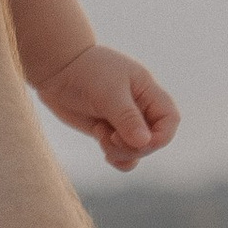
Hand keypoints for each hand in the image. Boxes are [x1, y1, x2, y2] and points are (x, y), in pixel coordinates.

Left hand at [34, 41, 179, 172]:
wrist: (57, 69)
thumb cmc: (85, 73)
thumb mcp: (108, 93)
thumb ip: (127, 118)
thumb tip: (145, 142)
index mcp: (147, 92)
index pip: (170, 120)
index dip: (161, 137)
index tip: (140, 141)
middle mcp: (140, 108)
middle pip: (153, 140)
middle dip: (134, 147)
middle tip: (110, 138)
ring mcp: (123, 121)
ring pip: (138, 150)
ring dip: (123, 154)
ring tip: (102, 138)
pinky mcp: (108, 131)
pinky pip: (122, 154)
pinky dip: (117, 158)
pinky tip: (104, 150)